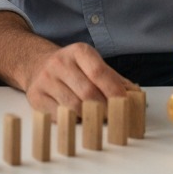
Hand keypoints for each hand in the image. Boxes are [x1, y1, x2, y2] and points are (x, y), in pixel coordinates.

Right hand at [0, 12, 136, 116]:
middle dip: (105, 109)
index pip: (99, 72)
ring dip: (90, 118)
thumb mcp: (92, 65)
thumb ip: (114, 80)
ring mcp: (46, 79)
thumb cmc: (72, 69)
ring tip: (99, 121)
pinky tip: (79, 120)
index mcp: (78, 52)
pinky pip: (58, 115)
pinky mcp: (35, 96)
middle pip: (88, 92)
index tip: (125, 104)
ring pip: (74, 106)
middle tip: (115, 119)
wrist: (36, 64)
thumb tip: (136, 97)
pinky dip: (72, 122)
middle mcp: (60, 62)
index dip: (114, 90)